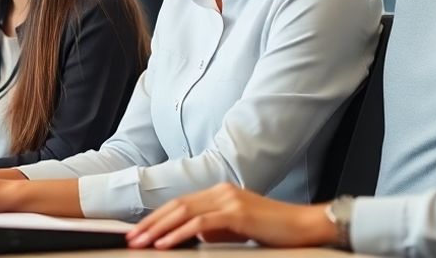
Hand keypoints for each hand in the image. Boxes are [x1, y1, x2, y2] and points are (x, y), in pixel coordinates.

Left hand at [126, 183, 337, 249]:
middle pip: (177, 206)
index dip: (157, 217)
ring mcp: (229, 200)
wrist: (305, 226)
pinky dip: (179, 234)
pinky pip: (201, 224)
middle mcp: (221, 191)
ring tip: (141, 242)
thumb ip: (215, 229)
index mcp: (220, 192)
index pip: (180, 204)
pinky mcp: (237, 213)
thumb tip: (193, 237)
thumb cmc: (274, 230)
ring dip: (158, 229)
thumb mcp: (238, 228)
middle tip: (131, 238)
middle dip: (150, 223)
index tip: (139, 232)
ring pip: (184, 213)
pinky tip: (166, 244)